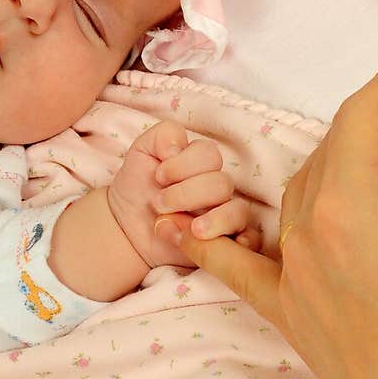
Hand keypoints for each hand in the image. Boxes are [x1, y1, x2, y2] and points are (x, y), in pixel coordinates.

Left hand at [108, 119, 257, 268]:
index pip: (209, 155)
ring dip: (211, 220)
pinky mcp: (225, 242)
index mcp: (202, 163)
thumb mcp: (141, 152)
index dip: (183, 164)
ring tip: (186, 228)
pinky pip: (251, 241)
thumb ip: (163, 136)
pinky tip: (215, 242)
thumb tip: (179, 147)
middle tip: (159, 204)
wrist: (126, 228)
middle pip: (221, 184)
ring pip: (237, 212)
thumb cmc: (137, 187)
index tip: (158, 176)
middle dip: (186, 194)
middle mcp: (217, 187)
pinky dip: (243, 241)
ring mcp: (224, 215)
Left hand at [156, 52, 377, 378]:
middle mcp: (306, 235)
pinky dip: (212, 240)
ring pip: (305, 192)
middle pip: (339, 152)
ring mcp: (291, 276)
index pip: (362, 120)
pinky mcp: (289, 315)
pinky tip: (177, 226)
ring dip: (346, 164)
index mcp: (349, 208)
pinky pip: (239, 267)